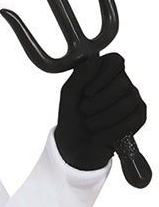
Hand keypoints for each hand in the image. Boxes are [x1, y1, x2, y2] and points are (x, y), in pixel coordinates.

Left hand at [54, 52, 146, 171]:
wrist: (75, 149)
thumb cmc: (72, 120)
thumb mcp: (68, 97)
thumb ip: (80, 76)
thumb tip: (94, 58)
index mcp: (104, 73)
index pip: (115, 61)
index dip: (102, 77)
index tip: (87, 93)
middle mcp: (121, 82)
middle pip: (123, 83)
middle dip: (99, 102)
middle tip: (85, 112)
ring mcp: (132, 99)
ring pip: (128, 103)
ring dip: (103, 119)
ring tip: (90, 125)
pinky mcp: (138, 117)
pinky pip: (134, 120)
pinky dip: (113, 132)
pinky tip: (100, 137)